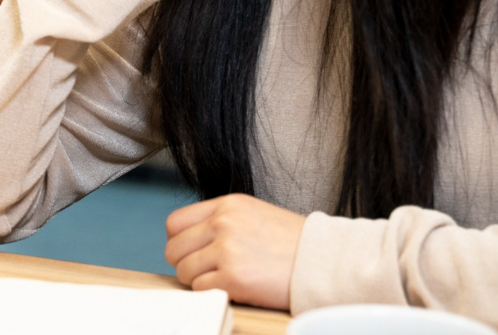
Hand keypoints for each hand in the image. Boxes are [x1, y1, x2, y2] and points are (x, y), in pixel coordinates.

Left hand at [164, 194, 304, 309]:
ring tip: (222, 279)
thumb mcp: (253, 214)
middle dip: (185, 263)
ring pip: (184, 271)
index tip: (191, 251)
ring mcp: (226, 250)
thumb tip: (193, 239)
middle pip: (174, 248)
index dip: (179, 241)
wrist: (323, 261)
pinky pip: (200, 289)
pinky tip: (231, 288)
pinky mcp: (233, 278)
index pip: (175, 222)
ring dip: (198, 280)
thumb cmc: (293, 243)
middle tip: (205, 270)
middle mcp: (222, 223)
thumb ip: (222, 221)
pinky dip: (211, 293)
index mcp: (226, 205)